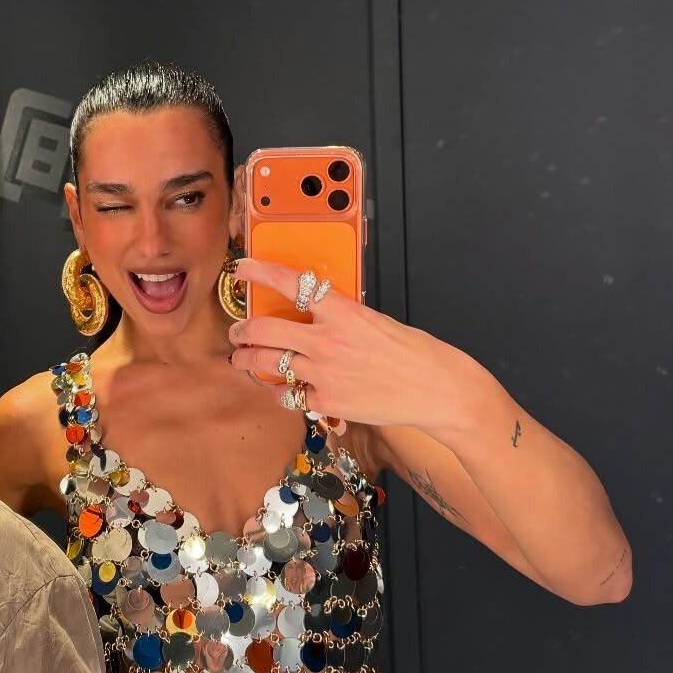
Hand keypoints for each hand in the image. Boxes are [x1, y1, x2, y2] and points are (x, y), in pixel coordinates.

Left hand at [228, 256, 467, 433]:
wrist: (435, 389)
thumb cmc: (413, 352)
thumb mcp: (374, 321)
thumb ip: (340, 317)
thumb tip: (314, 316)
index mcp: (342, 312)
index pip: (291, 284)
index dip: (260, 273)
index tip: (242, 270)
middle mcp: (327, 340)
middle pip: (264, 329)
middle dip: (242, 331)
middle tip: (237, 332)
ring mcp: (323, 373)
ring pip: (266, 364)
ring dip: (248, 361)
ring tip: (243, 360)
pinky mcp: (326, 402)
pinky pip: (288, 395)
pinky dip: (281, 391)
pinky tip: (282, 389)